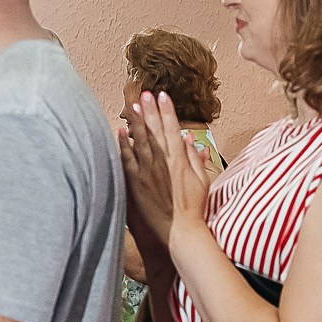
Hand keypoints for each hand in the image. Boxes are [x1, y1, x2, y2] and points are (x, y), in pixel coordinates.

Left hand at [125, 93, 208, 240]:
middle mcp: (163, 161)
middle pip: (155, 130)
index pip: (172, 128)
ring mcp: (147, 171)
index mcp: (180, 159)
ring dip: (136, 122)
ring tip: (132, 105)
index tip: (162, 95)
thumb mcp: (201, 179)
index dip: (167, 110)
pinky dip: (123, 144)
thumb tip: (190, 139)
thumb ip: (195, 157)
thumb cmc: (192, 206)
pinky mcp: (134, 182)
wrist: (178, 229)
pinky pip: (126, 159)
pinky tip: (119, 132)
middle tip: (144, 93)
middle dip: (150, 110)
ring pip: (140, 141)